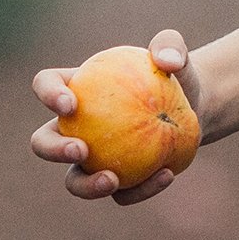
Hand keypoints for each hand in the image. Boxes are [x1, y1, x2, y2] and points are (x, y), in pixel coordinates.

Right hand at [29, 28, 205, 204]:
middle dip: (53, 149)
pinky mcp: (119, 181)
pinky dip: (141, 189)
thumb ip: (171, 46)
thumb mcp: (177, 55)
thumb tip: (167, 61)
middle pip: (44, 141)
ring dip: (87, 186)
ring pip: (74, 180)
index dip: (48, 94)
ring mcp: (94, 158)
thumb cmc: (176, 76)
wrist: (194, 108)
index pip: (47, 85)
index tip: (70, 105)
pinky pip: (122, 193)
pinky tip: (167, 174)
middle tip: (81, 150)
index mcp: (77, 88)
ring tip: (112, 180)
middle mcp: (76, 127)